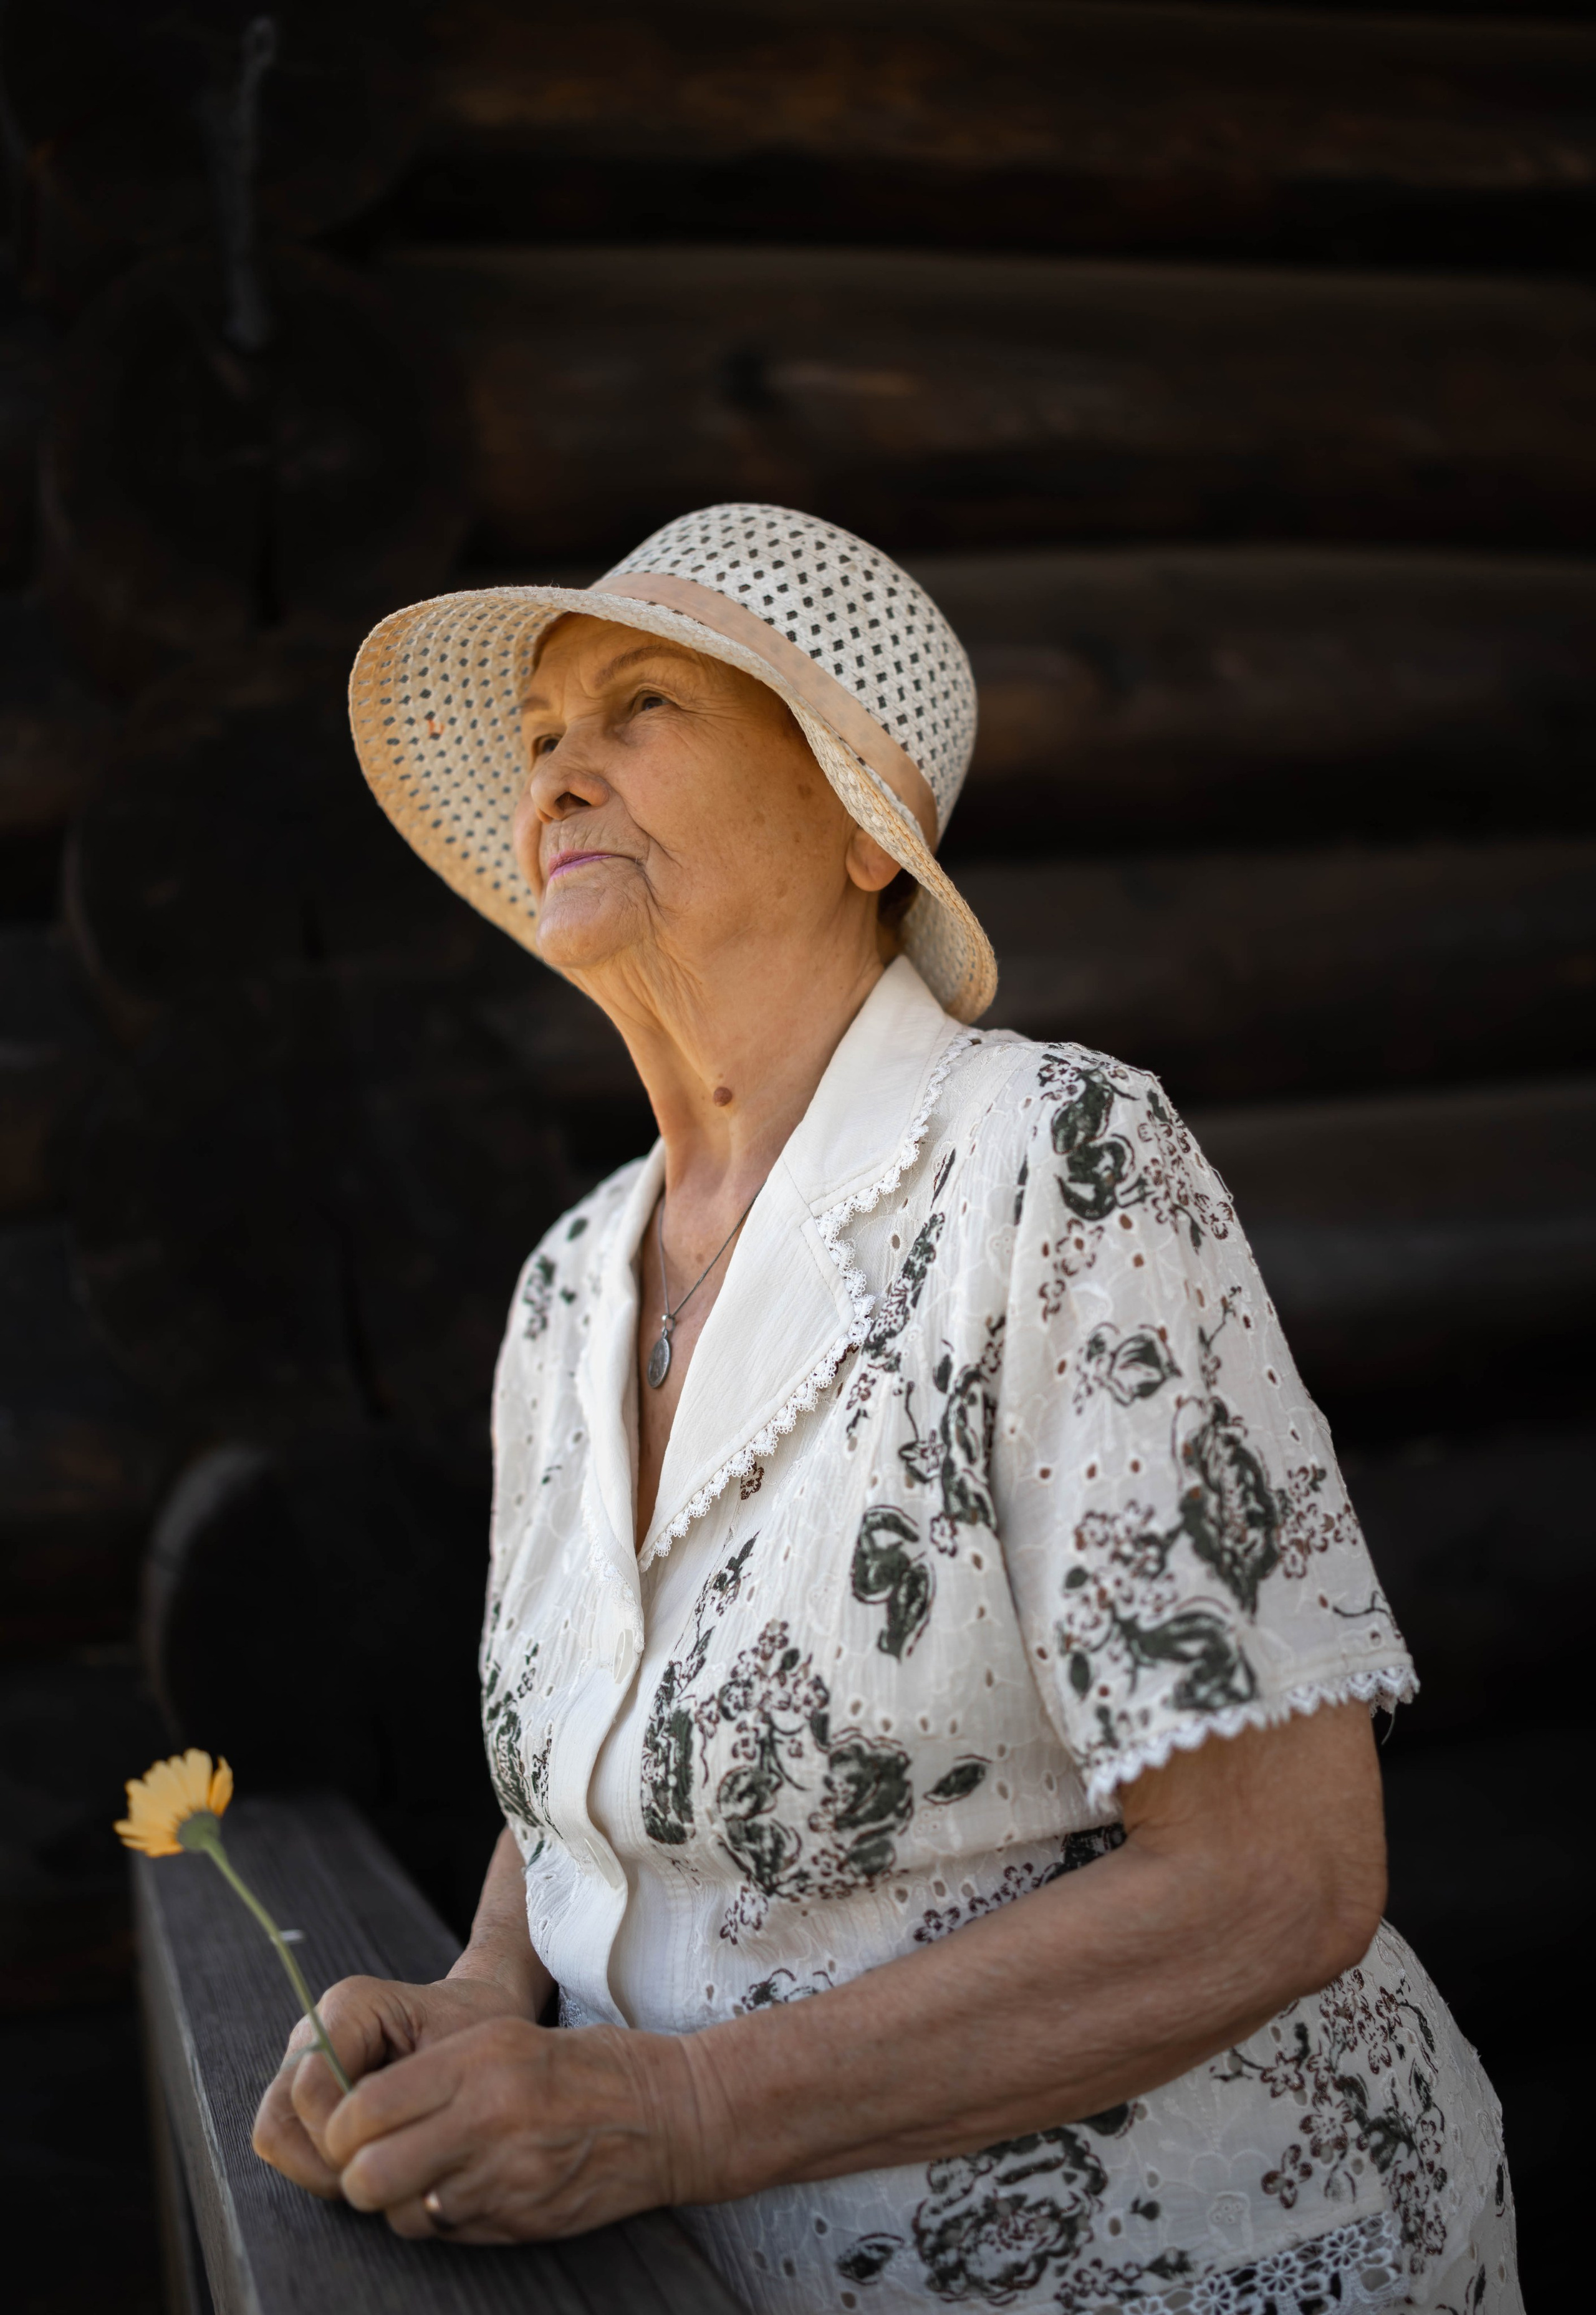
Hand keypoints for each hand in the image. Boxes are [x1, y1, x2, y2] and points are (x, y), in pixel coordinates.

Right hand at [252, 1972, 530, 2197]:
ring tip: (371, 2174)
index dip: (338, 2138)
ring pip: (275, 2135)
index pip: (311, 2091)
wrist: (477, 2022)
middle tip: (374, 2178)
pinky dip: (317, 2167)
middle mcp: (314, 2031)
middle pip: (279, 2118)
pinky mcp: (301, 2093)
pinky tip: (365, 2164)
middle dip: (322, 2162)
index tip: (386, 2153)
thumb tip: (360, 2148)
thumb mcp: (459, 2053)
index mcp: (349, 2006)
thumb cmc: (474, 2033)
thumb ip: (410, 2090)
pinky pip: (286, 2144)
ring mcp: (302, 2063)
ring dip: (316, 2170)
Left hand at [320, 2015, 699, 2241]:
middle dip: (353, 2173)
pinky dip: (439, 2215)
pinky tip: (461, 2188)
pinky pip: (445, 2230)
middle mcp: (485, 2121)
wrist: (670, 2113)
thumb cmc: (589, 2065)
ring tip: (420, 2171)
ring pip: (400, 2212)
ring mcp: (503, 2179)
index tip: (344, 2123)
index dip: (338, 2124)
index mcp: (481, 2061)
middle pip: (367, 2174)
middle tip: (365, 2159)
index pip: (366, 2107)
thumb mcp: (509, 2039)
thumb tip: (364, 2108)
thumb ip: (438, 2072)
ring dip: (397, 2198)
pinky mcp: (519, 2222)